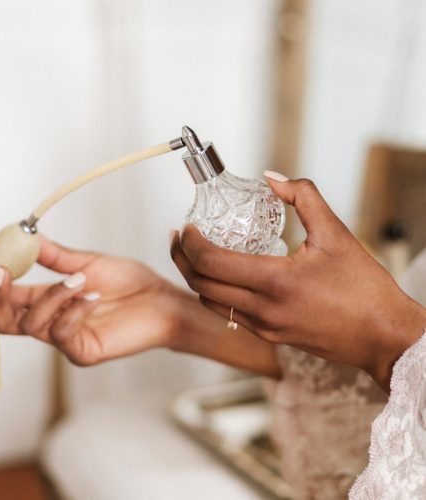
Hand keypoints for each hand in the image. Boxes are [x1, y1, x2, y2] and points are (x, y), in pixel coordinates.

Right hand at [0, 236, 182, 364]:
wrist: (161, 300)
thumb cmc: (130, 282)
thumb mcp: (89, 263)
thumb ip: (56, 256)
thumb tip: (26, 237)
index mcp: (49, 298)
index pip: (8, 295)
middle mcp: (51, 320)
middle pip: (4, 319)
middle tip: (2, 272)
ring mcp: (65, 339)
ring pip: (30, 324)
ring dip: (50, 296)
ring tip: (80, 279)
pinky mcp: (82, 352)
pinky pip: (61, 333)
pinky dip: (72, 310)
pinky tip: (92, 296)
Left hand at [170, 175, 425, 390]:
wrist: (382, 337)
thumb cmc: (364, 289)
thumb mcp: (336, 234)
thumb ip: (304, 197)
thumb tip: (273, 179)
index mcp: (275, 281)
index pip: (210, 262)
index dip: (190, 242)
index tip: (188, 227)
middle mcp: (262, 309)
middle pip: (200, 284)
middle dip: (182, 259)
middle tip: (180, 238)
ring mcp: (263, 327)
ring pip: (210, 302)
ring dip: (195, 278)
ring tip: (194, 256)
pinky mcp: (269, 337)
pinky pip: (229, 314)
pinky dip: (216, 293)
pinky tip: (224, 277)